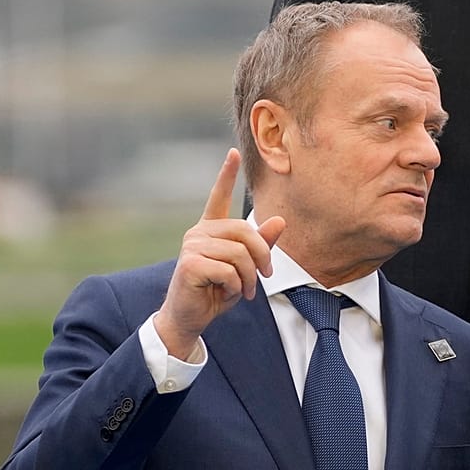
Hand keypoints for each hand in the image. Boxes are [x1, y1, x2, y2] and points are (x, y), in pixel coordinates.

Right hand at [154, 149, 285, 358]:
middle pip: (244, 231)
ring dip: (249, 277)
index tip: (234, 153)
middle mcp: (198, 232)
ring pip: (239, 253)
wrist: (191, 317)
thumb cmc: (216, 291)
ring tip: (244, 289)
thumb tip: (280, 221)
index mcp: (210, 229)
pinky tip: (227, 292)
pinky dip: (236, 286)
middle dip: (262, 256)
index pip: (218, 196)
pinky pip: (229, 270)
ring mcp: (192, 246)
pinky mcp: (190, 264)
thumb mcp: (245, 267)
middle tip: (265, 276)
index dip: (226, 175)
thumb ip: (260, 244)